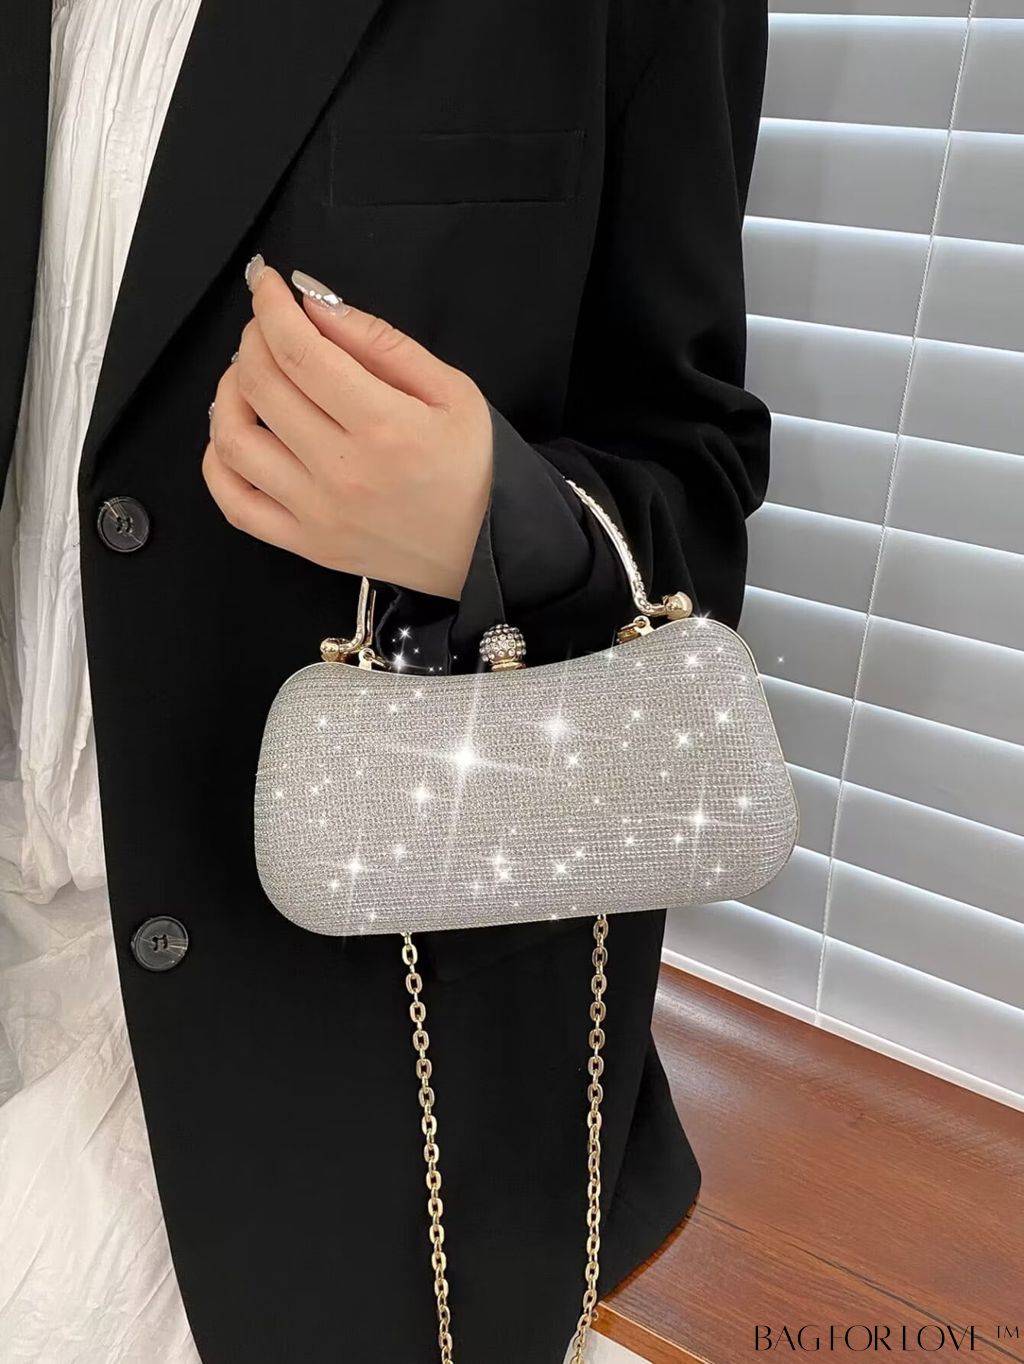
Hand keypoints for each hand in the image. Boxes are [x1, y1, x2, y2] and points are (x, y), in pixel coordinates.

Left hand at [202, 259, 493, 598]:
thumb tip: (316, 305)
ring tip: (250, 376)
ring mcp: (317, 513)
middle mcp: (344, 471)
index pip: (300, 352)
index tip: (266, 284)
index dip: (271, 306)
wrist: (483, 550)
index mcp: (385, 427)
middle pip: (261, 385)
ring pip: (235, 440)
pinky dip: (218, 459)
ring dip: (228, 391)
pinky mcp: (305, 543)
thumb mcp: (452, 391)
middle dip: (253, 338)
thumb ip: (381, 343)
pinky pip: (234, 501)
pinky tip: (237, 432)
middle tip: (268, 326)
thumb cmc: (472, 469)